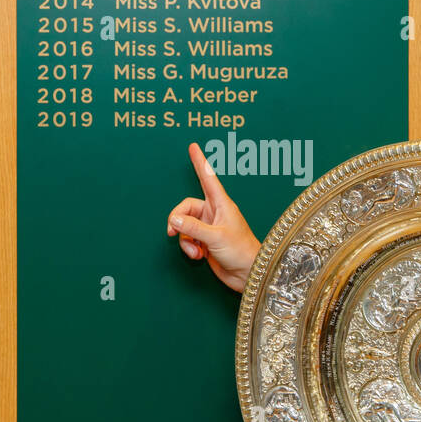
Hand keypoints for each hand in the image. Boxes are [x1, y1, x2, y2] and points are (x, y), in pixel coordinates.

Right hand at [166, 141, 261, 292]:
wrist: (248, 274)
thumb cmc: (241, 251)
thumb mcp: (215, 237)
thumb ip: (192, 228)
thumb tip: (172, 220)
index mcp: (221, 204)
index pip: (207, 178)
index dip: (200, 162)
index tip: (193, 147)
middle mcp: (214, 212)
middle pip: (185, 208)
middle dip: (177, 221)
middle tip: (172, 232)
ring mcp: (208, 227)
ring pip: (184, 225)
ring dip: (185, 239)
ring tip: (194, 251)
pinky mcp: (205, 241)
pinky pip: (187, 239)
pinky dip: (189, 248)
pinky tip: (198, 256)